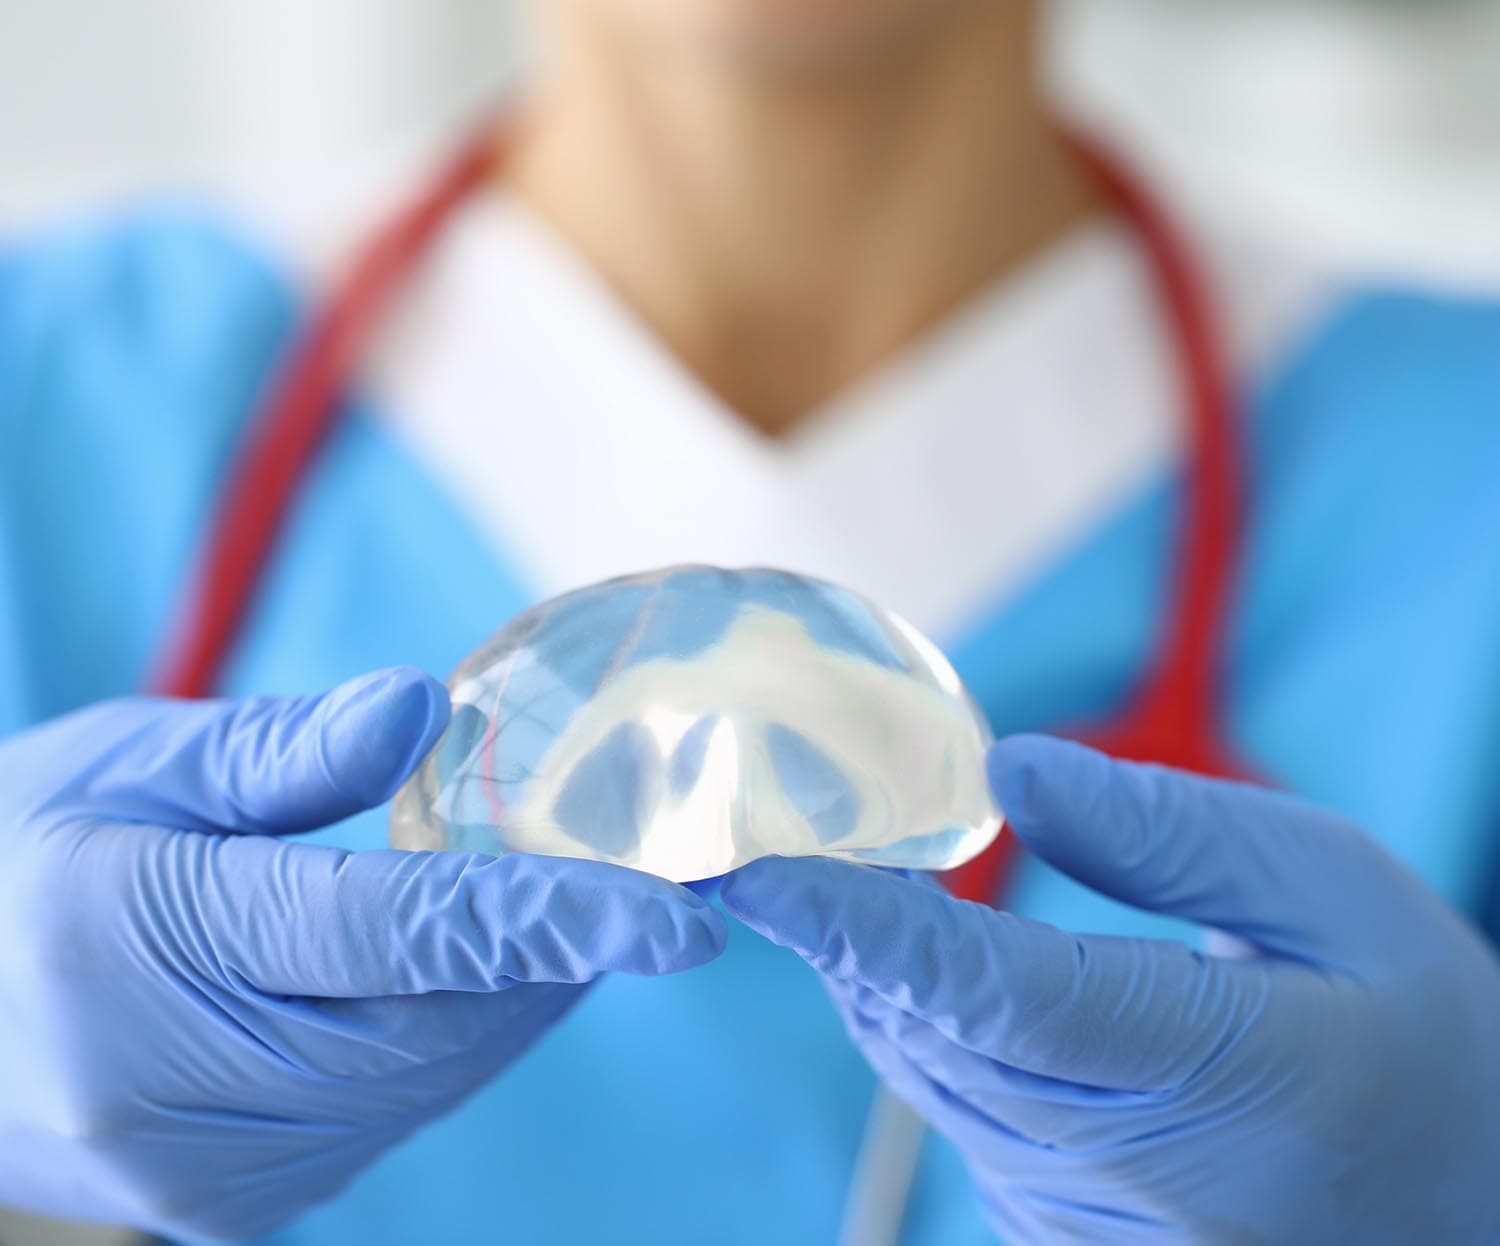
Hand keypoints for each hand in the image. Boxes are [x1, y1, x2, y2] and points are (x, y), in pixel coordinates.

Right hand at [0, 669, 724, 1240]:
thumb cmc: (12, 853)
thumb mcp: (126, 764)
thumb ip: (282, 753)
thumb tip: (426, 712)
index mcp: (139, 947)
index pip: (397, 936)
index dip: (552, 921)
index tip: (677, 917)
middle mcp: (174, 1091)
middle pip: (435, 1025)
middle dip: (556, 959)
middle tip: (636, 890)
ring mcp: (202, 1173)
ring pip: (424, 1082)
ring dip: (517, 1004)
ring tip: (570, 926)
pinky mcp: (226, 1204)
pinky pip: (384, 1116)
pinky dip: (453, 1045)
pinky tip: (476, 984)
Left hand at [723, 735, 1499, 1243]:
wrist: (1470, 1207)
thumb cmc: (1421, 1033)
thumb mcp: (1334, 891)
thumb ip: (1166, 831)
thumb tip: (1004, 773)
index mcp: (1222, 1077)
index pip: (990, 994)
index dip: (858, 925)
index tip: (751, 866)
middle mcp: (1135, 1178)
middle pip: (929, 1034)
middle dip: (841, 932)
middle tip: (779, 830)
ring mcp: (1088, 1225)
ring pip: (927, 1076)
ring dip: (874, 974)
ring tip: (847, 880)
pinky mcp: (1063, 1236)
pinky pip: (957, 1113)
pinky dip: (926, 1027)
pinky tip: (936, 968)